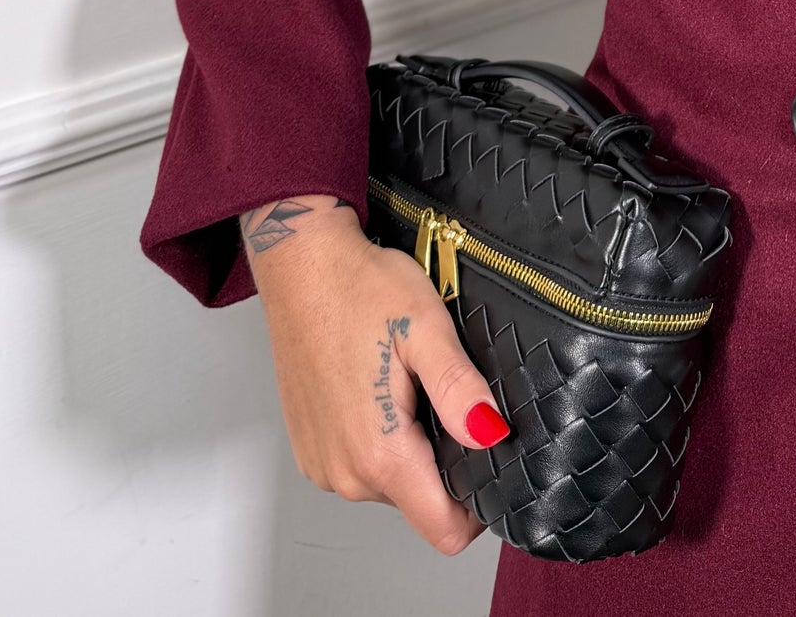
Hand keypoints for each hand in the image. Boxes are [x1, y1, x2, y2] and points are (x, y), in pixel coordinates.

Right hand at [240, 195, 506, 553]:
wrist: (303, 266)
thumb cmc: (362, 289)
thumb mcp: (427, 329)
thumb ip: (460, 390)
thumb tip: (492, 435)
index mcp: (379, 452)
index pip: (443, 528)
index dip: (478, 507)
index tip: (491, 459)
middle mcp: (345, 474)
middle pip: (421, 502)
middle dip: (445, 459)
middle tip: (446, 393)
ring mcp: (323, 464)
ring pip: (392, 484)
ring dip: (412, 446)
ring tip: (409, 383)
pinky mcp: (312, 449)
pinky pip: (362, 466)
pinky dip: (382, 437)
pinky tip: (382, 388)